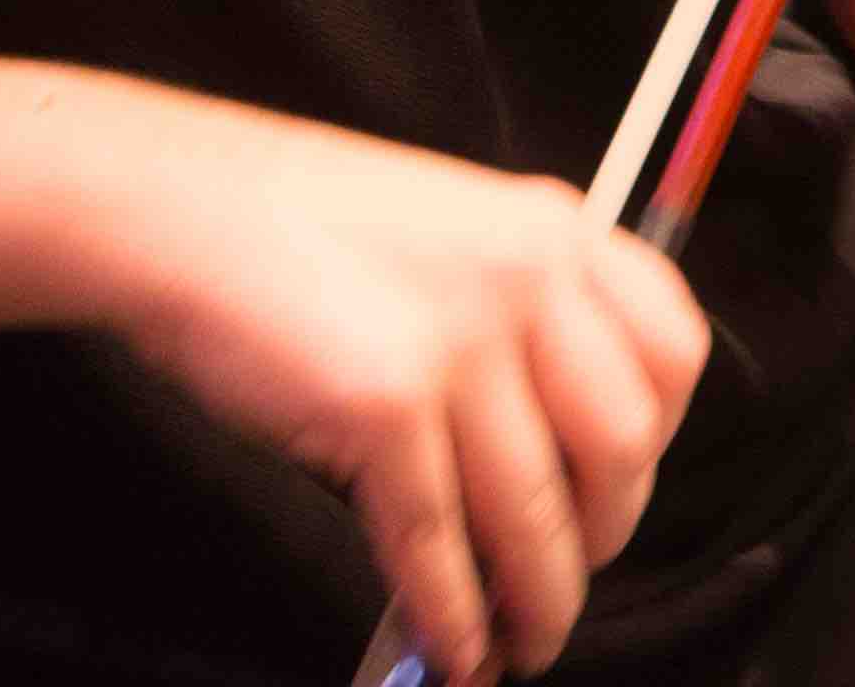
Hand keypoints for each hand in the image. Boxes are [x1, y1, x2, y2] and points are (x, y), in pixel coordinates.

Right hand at [100, 116, 709, 685]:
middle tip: (562, 585)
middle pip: (623, 447)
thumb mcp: (452, 232)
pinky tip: (448, 645)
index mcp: (556, 230)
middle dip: (601, 541)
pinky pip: (439, 542)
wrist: (180, 211)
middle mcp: (531, 279)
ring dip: (534, 604)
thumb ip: (517, 312)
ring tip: (515, 647)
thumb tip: (547, 456)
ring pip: (536, 513)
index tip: (619, 490)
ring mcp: (464, 342)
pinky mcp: (388, 404)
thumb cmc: (297, 227)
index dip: (661, 442)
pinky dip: (450, 614)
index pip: (674, 349)